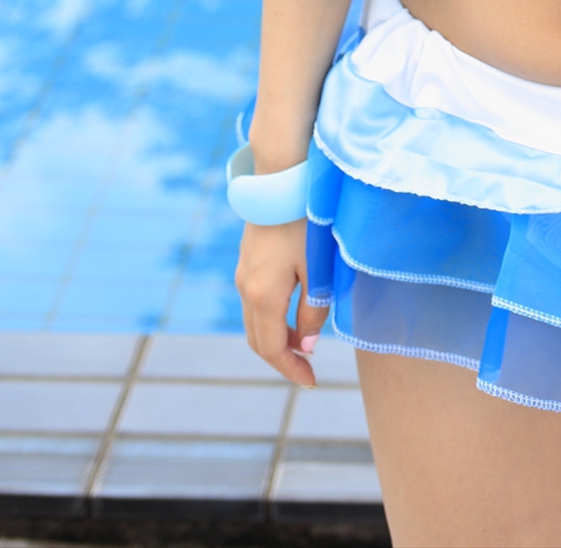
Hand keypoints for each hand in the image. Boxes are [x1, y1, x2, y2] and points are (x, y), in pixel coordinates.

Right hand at [236, 219, 329, 388]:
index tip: (312, 382)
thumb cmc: (306, 223)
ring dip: (277, 338)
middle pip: (258, 340)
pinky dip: (271, 319)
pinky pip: (254, 304)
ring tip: (305, 343)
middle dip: (282, 358)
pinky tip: (294, 313)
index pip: (272, 349)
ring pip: (254, 322)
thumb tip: (308, 344)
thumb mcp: (317, 269)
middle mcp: (245, 288)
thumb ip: (314, 310)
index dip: (291, 369)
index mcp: (263, 296)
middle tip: (307, 368)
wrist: (281, 179)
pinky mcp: (247, 262)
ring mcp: (243, 274)